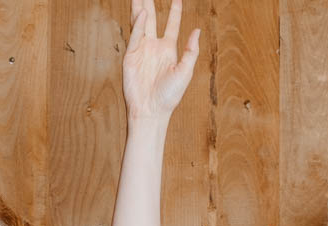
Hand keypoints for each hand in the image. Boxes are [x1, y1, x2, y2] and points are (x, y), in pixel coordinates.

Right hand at [122, 0, 199, 120]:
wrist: (151, 111)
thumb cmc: (169, 97)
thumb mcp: (185, 72)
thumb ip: (191, 51)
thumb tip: (197, 31)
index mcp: (168, 50)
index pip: (171, 25)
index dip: (175, 11)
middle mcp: (153, 47)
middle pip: (152, 19)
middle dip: (150, 3)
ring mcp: (141, 51)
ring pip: (140, 24)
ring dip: (140, 9)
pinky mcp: (130, 57)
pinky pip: (135, 37)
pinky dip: (138, 25)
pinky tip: (142, 14)